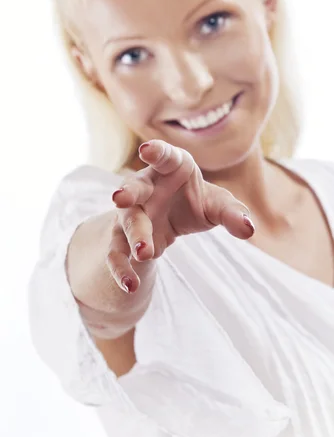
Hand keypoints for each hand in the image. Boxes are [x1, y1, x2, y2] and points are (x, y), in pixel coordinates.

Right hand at [110, 140, 253, 293]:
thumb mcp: (217, 205)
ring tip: (145, 253)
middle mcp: (145, 187)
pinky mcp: (123, 238)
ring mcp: (131, 212)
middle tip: (119, 198)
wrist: (174, 220)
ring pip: (126, 221)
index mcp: (169, 168)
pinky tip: (131, 285)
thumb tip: (249, 228)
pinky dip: (121, 269)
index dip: (156, 152)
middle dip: (127, 192)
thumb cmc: (196, 202)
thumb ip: (232, 213)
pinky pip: (117, 253)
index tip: (147, 151)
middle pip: (134, 187)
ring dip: (134, 235)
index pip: (163, 156)